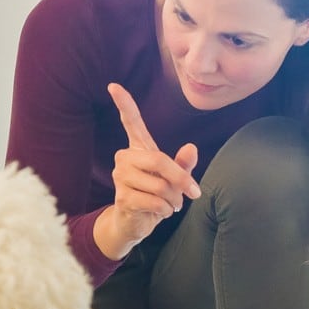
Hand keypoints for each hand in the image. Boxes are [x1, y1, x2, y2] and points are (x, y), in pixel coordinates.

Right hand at [96, 82, 201, 259]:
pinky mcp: (122, 198)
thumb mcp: (174, 179)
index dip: (124, 104)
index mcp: (138, 149)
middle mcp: (124, 158)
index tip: (113, 85)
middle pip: (160, 160)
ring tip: (171, 204)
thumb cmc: (156, 195)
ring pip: (160, 185)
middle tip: (194, 192)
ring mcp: (120, 177)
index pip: (130, 122)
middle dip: (182, 179)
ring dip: (174, 199)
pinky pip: (154, 201)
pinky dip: (165, 210)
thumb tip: (192, 148)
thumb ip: (184, 165)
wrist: (136, 223)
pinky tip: (161, 211)